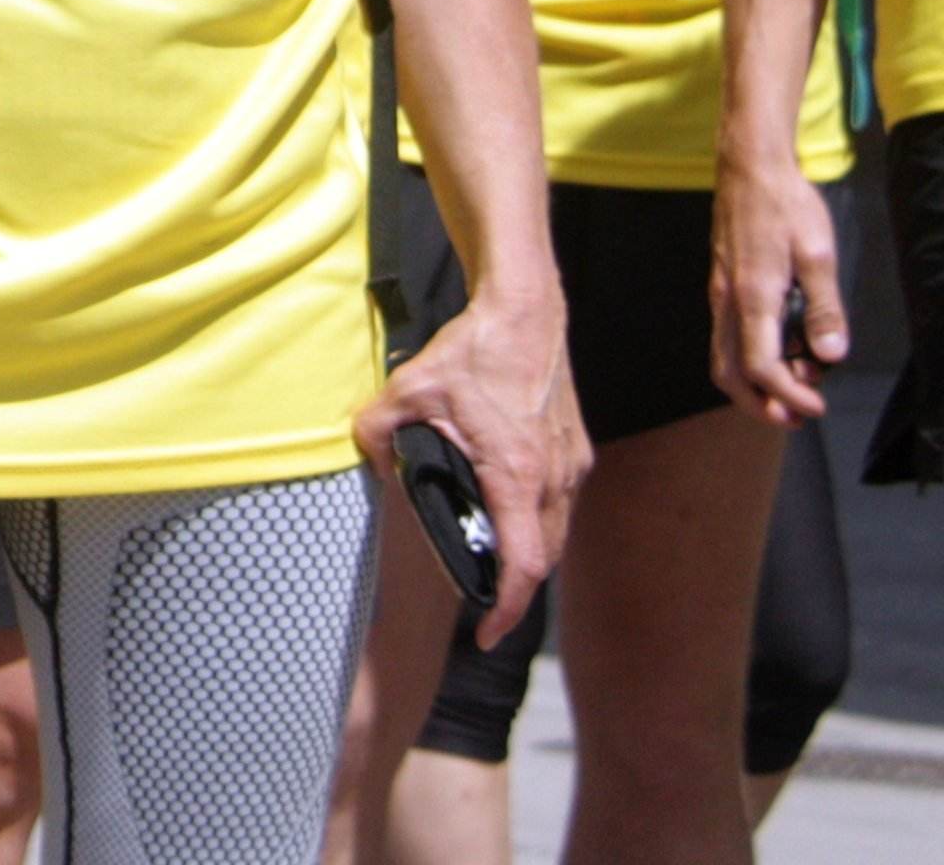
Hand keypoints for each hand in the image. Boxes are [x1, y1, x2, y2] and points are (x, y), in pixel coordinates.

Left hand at [358, 287, 584, 649]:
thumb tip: (369, 459)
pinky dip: (537, 524)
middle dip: (514, 590)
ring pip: (556, 533)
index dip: (508, 608)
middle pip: (543, 558)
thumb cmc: (475, 350)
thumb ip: (377, 430)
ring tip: (493, 569)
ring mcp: (571, 465)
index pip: (523, 562)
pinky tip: (509, 519)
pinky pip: (560, 505)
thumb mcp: (407, 389)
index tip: (486, 635)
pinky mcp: (576, 452)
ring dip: (528, 557)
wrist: (527, 311)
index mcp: (516, 472)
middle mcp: (553, 476)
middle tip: (482, 609)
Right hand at [711, 148, 849, 425]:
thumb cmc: (786, 205)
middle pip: (728, 373)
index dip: (788, 396)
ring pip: (722, 358)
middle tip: (797, 417)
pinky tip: (782, 352)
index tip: (817, 408)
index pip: (760, 366)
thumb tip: (832, 354)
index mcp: (752, 296)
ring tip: (795, 387)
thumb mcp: (818, 253)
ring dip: (754, 385)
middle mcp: (728, 301)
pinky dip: (749, 360)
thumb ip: (825, 306)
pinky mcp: (722, 286)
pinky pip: (727, 337)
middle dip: (759, 405)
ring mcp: (720, 294)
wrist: (748, 169)